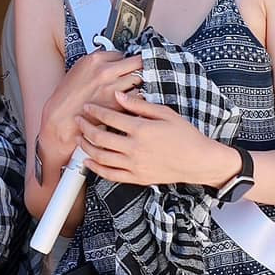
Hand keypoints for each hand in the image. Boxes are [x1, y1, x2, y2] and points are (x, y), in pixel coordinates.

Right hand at [38, 53, 143, 171]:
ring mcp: (113, 87)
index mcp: (95, 60)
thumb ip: (98, 65)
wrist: (61, 118)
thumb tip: (113, 62)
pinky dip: (137, 98)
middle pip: (137, 62)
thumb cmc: (66, 98)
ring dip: (139, 83)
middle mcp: (105, 71)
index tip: (124, 65)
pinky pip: (138, 96)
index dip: (124, 61)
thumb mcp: (79, 71)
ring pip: (140, 79)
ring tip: (133, 88)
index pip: (122, 53)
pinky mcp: (118, 104)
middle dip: (139, 67)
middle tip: (138, 73)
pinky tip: (130, 101)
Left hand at [79, 90, 238, 190]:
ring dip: (86, 147)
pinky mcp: (136, 178)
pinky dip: (95, 168)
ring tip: (79, 138)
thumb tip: (118, 95)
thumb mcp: (164, 113)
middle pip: (99, 137)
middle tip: (78, 120)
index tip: (87, 106)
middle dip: (85, 127)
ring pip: (100, 157)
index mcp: (142, 129)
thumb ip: (139, 105)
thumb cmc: (184, 134)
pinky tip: (88, 161)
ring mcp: (134, 165)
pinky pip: (110, 175)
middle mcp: (134, 148)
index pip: (110, 118)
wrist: (197, 161)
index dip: (95, 111)